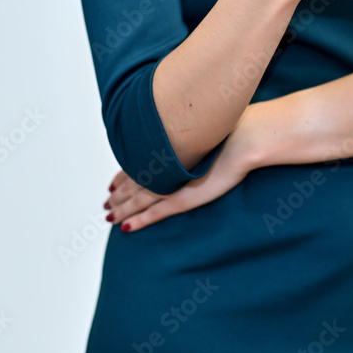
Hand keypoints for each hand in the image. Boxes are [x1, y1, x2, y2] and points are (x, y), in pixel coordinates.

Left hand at [102, 116, 260, 231]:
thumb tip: (192, 128)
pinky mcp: (183, 198)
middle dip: (118, 193)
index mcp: (167, 145)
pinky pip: (154, 212)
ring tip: (110, 216)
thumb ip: (194, 132)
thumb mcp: (206, 125)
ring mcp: (171, 182)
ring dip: (122, 208)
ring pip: (137, 198)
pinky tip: (126, 227)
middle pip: (132, 181)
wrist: (245, 136)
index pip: (136, 162)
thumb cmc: (234, 128)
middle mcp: (164, 162)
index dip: (122, 174)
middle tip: (107, 202)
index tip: (112, 182)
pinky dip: (139, 220)